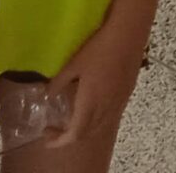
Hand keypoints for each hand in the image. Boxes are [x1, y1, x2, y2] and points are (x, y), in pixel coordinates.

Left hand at [47, 19, 145, 148]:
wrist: (129, 34)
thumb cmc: (99, 48)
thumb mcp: (74, 64)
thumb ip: (59, 83)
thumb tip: (49, 95)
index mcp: (90, 102)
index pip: (75, 134)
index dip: (59, 140)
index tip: (46, 135)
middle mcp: (106, 107)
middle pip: (86, 134)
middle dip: (68, 136)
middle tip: (54, 127)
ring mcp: (118, 102)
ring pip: (99, 126)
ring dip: (83, 128)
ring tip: (71, 118)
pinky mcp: (126, 94)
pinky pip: (109, 115)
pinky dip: (96, 119)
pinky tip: (91, 105)